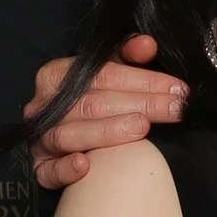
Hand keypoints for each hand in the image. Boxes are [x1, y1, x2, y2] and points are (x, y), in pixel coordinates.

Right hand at [27, 34, 187, 189]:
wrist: (67, 139)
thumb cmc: (92, 101)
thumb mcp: (107, 73)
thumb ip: (127, 58)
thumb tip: (147, 45)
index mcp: (57, 76)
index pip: (104, 75)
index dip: (144, 80)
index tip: (177, 89)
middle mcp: (43, 107)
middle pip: (93, 103)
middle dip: (139, 104)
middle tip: (174, 109)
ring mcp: (40, 139)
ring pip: (69, 134)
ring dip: (107, 131)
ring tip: (141, 128)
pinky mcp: (39, 169)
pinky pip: (48, 171)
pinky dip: (64, 168)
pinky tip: (84, 165)